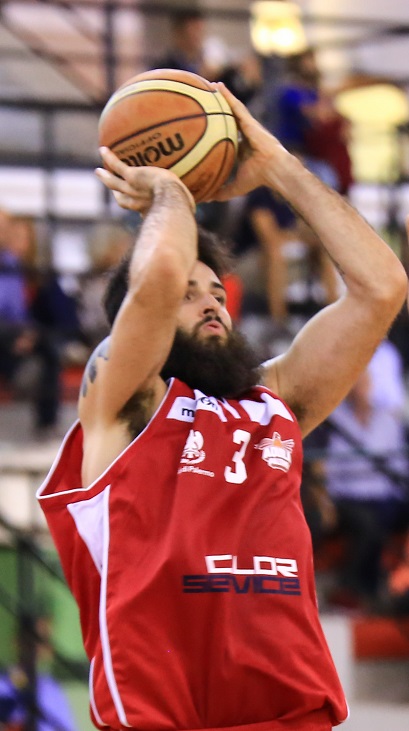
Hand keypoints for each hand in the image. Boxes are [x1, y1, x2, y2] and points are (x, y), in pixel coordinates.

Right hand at [95, 147, 195, 214]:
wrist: (172, 199)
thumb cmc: (181, 206)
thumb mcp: (184, 207)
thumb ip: (187, 206)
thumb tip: (200, 206)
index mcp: (148, 209)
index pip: (138, 209)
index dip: (134, 206)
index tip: (133, 203)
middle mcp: (137, 202)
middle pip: (121, 198)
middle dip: (115, 192)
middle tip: (109, 187)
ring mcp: (132, 189)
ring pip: (114, 183)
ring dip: (106, 177)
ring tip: (98, 171)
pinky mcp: (132, 177)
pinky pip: (117, 166)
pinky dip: (109, 158)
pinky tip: (103, 149)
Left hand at [207, 82, 289, 201]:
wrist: (274, 170)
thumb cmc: (259, 178)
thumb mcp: (236, 187)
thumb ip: (221, 191)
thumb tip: (206, 199)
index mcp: (242, 147)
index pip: (229, 135)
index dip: (219, 129)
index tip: (208, 124)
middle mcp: (245, 134)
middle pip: (230, 118)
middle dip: (220, 109)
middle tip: (207, 99)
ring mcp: (248, 126)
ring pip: (232, 108)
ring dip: (222, 97)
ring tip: (210, 86)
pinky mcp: (250, 121)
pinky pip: (236, 105)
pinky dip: (227, 96)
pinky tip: (217, 87)